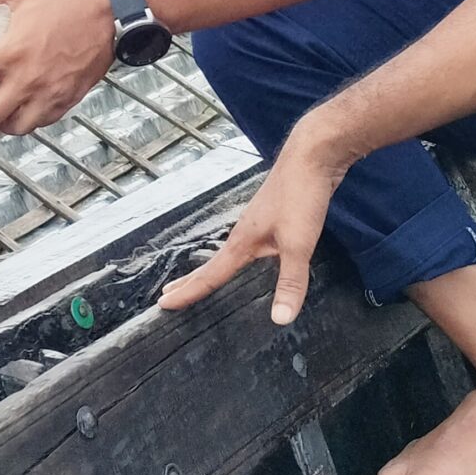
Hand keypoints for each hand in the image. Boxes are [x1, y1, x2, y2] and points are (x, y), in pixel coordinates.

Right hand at [159, 132, 349, 323]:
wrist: (313, 154)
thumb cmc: (301, 195)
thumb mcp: (298, 244)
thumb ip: (291, 283)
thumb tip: (279, 320)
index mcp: (242, 241)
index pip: (209, 275)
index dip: (187, 292)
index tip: (162, 305)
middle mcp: (244, 232)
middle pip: (211, 263)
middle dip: (190, 281)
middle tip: (168, 294)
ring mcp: (258, 222)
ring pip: (229, 253)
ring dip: (212, 268)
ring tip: (201, 279)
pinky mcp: (274, 216)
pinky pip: (248, 244)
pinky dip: (237, 257)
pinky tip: (248, 257)